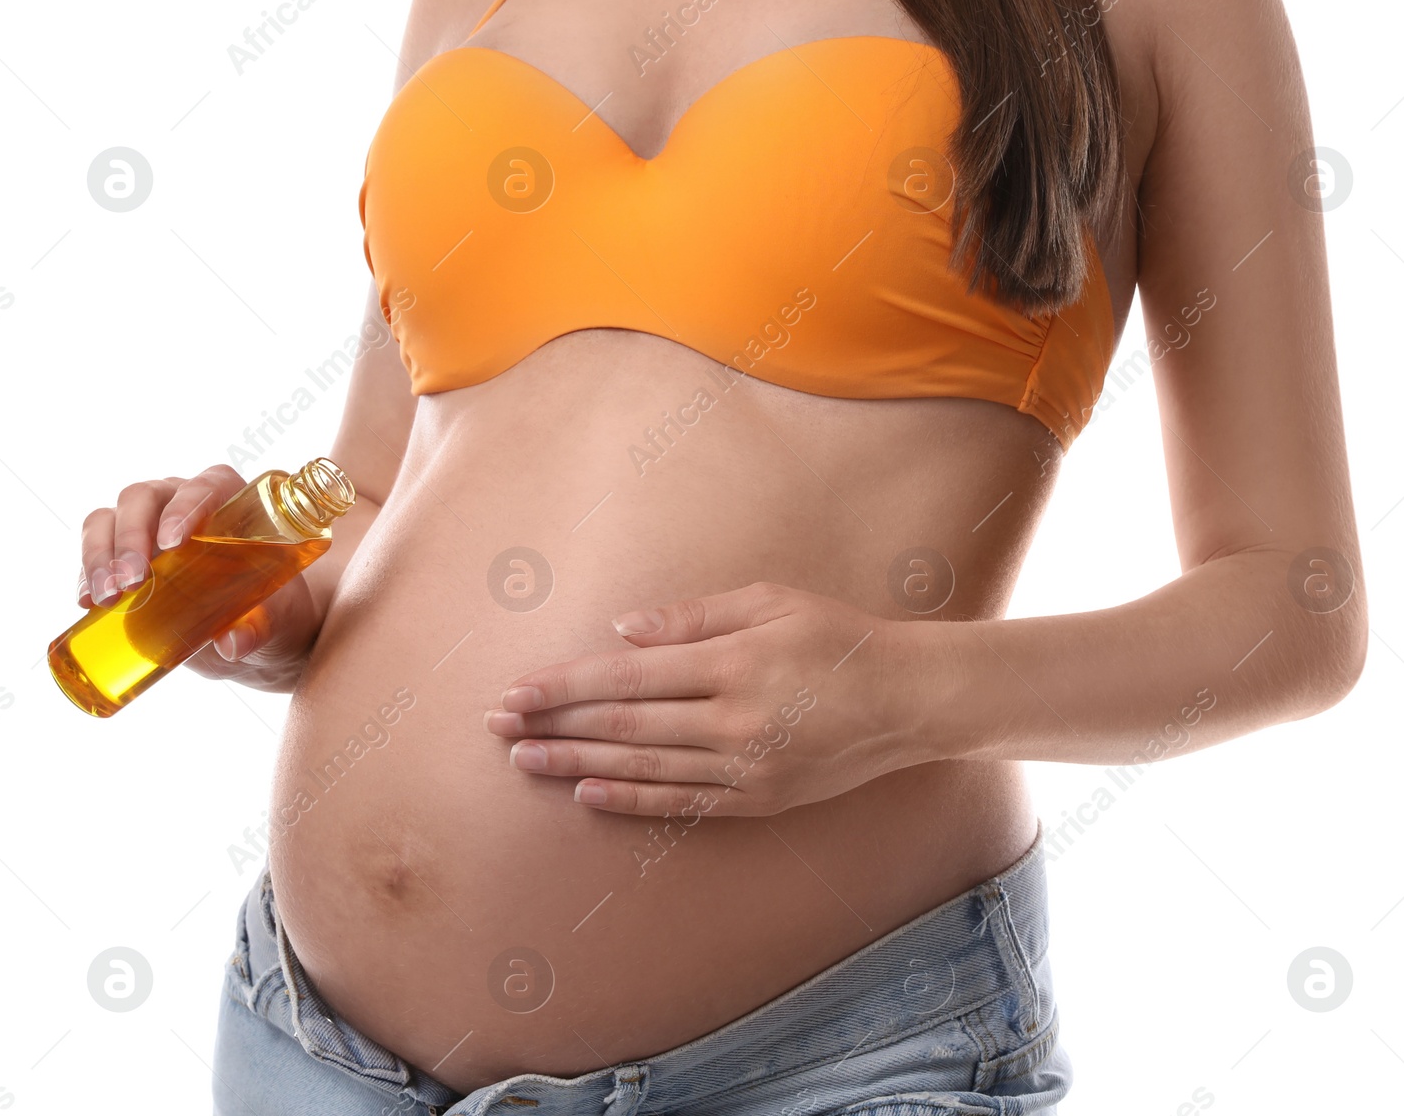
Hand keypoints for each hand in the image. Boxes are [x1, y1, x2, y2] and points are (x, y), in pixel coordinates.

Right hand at [78, 464, 322, 687]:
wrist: (255, 632)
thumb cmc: (275, 610)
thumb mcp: (278, 618)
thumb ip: (262, 626)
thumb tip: (234, 642)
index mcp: (231, 501)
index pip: (203, 487)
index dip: (184, 507)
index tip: (172, 544)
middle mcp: (183, 502)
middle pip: (142, 497)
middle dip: (130, 537)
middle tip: (131, 583)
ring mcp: (148, 525)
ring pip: (107, 519)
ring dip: (99, 555)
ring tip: (105, 598)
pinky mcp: (125, 556)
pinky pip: (95, 550)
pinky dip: (87, 573)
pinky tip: (87, 602)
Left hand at [484, 582, 946, 816]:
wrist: (907, 700)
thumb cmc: (838, 635)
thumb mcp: (770, 601)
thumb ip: (693, 617)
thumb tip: (623, 631)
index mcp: (730, 662)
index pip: (625, 678)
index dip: (564, 687)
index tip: (516, 691)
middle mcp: (731, 719)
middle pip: (621, 726)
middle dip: (552, 725)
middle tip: (496, 727)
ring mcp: (744, 766)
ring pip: (642, 767)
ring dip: (575, 764)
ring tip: (524, 760)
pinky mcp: (757, 798)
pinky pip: (680, 802)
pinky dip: (629, 799)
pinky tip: (586, 793)